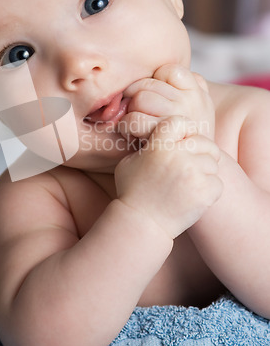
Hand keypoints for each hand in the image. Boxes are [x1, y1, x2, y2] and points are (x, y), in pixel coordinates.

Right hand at [115, 116, 222, 238]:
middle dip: (201, 151)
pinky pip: (217, 182)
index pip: (180, 122)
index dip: (185, 129)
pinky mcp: (204, 192)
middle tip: (194, 163)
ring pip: (213, 163)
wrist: (142, 223)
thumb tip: (156, 133)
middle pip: (203, 141)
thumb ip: (146, 145)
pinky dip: (210, 189)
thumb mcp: (129, 162)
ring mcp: (192, 174)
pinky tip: (195, 195)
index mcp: (158, 146)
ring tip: (190, 183)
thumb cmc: (132, 192)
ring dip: (205, 171)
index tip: (185, 138)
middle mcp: (177, 156)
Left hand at [118, 65, 214, 142]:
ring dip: (131, 112)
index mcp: (198, 91)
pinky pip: (135, 120)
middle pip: (149, 84)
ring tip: (135, 126)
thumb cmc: (181, 141)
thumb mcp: (189, 110)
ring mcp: (180, 117)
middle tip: (136, 112)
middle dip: (136, 97)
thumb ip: (181, 87)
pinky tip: (132, 136)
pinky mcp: (164, 136)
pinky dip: (127, 126)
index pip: (169, 70)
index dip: (154, 82)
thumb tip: (155, 68)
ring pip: (141, 99)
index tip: (150, 99)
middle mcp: (193, 101)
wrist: (188, 175)